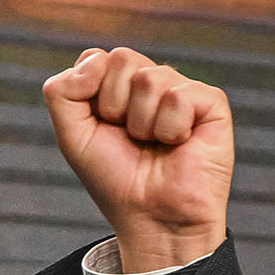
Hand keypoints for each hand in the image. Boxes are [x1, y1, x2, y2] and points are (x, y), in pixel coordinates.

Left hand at [42, 46, 232, 271]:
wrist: (152, 217)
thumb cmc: (115, 179)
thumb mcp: (72, 135)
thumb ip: (62, 92)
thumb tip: (96, 58)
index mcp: (118, 86)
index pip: (96, 57)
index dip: (90, 93)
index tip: (100, 125)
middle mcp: (151, 82)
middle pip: (122, 58)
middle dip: (114, 105)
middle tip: (129, 137)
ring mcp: (182, 90)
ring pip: (150, 78)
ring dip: (142, 123)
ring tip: (154, 144)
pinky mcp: (212, 104)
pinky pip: (180, 95)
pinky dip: (170, 127)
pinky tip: (179, 144)